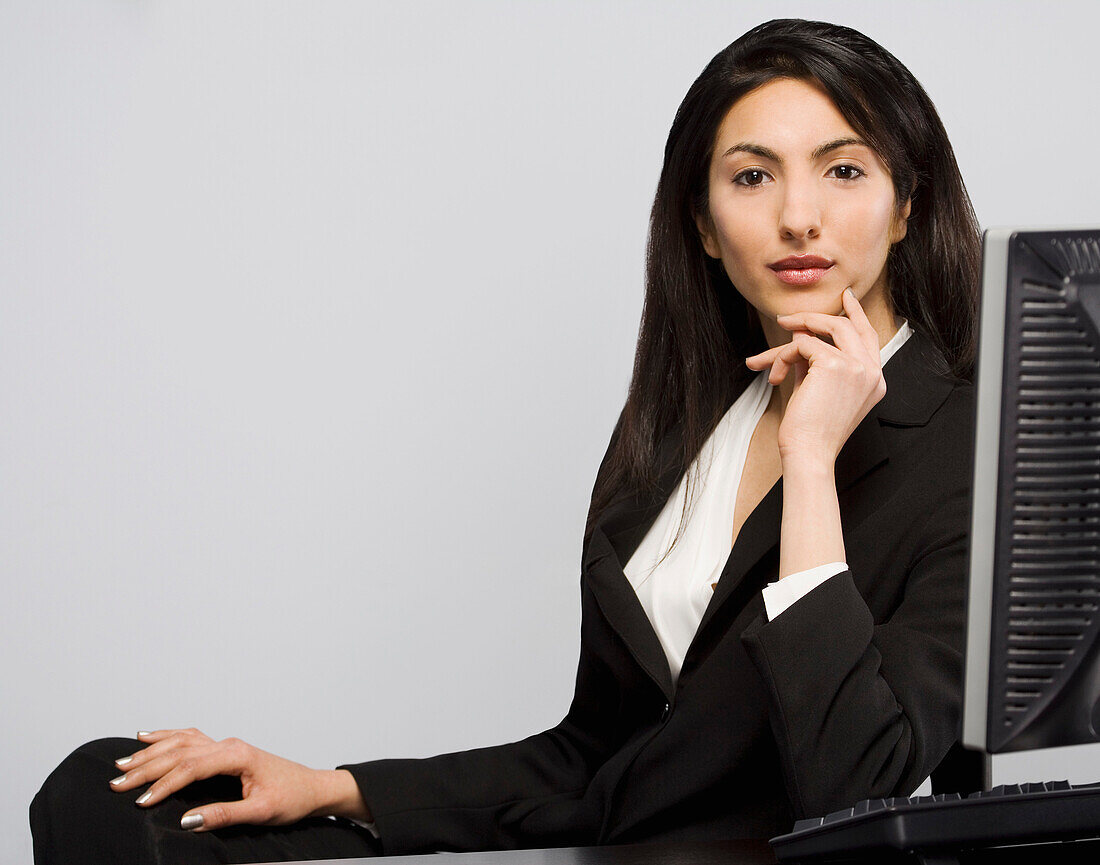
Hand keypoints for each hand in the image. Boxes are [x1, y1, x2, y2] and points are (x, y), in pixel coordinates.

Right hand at [109, 728, 369, 831]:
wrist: (312, 788)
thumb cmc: (291, 797)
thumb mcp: (261, 811)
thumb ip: (224, 815)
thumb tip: (187, 820)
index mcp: (237, 755)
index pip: (191, 767)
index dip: (164, 784)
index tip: (141, 801)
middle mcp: (229, 745)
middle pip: (180, 751)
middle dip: (147, 766)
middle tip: (117, 782)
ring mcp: (226, 745)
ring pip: (181, 742)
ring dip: (151, 752)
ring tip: (123, 764)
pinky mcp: (225, 750)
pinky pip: (190, 739)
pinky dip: (166, 737)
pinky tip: (148, 736)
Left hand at [745, 288, 885, 466]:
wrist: (809, 453)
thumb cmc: (811, 431)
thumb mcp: (820, 390)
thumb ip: (817, 362)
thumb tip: (801, 336)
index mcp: (875, 380)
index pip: (869, 337)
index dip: (856, 314)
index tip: (845, 297)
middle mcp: (872, 372)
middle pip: (847, 326)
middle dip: (814, 318)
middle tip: (787, 319)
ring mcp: (858, 367)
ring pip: (824, 329)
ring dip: (792, 337)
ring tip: (768, 353)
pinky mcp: (835, 365)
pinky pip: (802, 345)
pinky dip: (782, 357)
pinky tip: (774, 376)